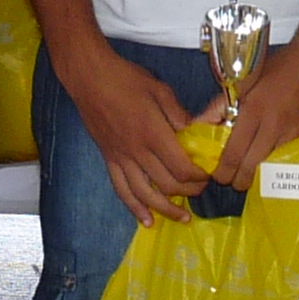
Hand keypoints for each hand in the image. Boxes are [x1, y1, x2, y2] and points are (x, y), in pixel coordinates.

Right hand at [65, 38, 208, 223]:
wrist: (90, 78)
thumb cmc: (126, 79)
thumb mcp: (160, 90)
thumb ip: (180, 115)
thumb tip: (196, 132)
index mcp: (153, 133)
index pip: (181, 168)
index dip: (198, 177)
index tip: (208, 175)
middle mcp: (137, 151)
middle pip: (167, 184)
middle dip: (189, 192)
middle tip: (201, 190)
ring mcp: (121, 158)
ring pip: (145, 195)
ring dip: (165, 209)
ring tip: (181, 218)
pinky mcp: (109, 160)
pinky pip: (121, 190)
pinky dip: (134, 209)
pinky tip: (146, 221)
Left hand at [209, 29, 298, 192]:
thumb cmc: (281, 65)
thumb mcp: (246, 79)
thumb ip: (221, 104)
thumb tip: (201, 123)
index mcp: (254, 109)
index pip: (234, 152)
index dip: (224, 171)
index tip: (219, 175)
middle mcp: (274, 124)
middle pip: (252, 167)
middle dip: (240, 180)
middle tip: (235, 180)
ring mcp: (294, 132)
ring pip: (271, 166)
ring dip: (260, 174)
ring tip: (252, 171)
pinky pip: (289, 157)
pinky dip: (278, 162)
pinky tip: (272, 159)